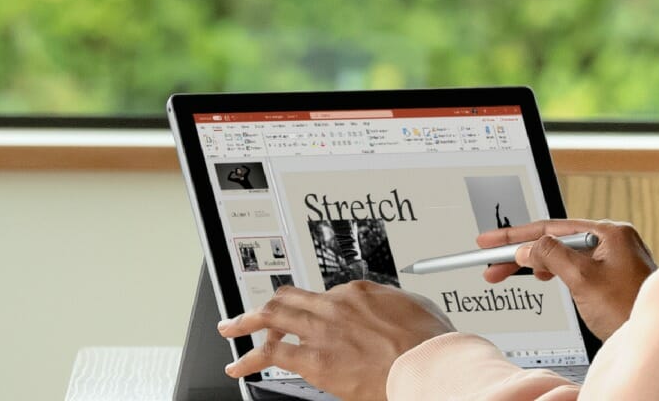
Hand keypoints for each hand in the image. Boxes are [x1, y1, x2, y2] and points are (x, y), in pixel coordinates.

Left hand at [218, 281, 455, 400]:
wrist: (425, 363)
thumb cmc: (427, 342)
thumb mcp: (415, 308)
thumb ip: (393, 306)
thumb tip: (393, 310)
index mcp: (359, 292)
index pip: (324, 294)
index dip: (314, 307)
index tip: (309, 316)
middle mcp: (335, 305)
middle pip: (289, 298)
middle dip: (265, 305)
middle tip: (248, 313)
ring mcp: (322, 331)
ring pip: (273, 318)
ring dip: (246, 323)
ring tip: (231, 329)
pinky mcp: (314, 360)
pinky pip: (274, 354)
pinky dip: (252, 359)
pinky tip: (241, 366)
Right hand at [480, 219, 655, 339]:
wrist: (653, 338)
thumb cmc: (630, 310)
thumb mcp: (583, 280)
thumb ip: (552, 257)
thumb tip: (528, 246)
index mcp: (609, 233)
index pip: (552, 228)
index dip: (516, 236)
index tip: (491, 241)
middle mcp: (612, 241)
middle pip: (555, 240)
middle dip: (521, 252)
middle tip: (491, 264)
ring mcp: (612, 258)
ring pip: (562, 254)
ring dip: (534, 263)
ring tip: (507, 273)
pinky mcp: (610, 276)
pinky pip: (574, 266)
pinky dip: (553, 271)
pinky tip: (541, 276)